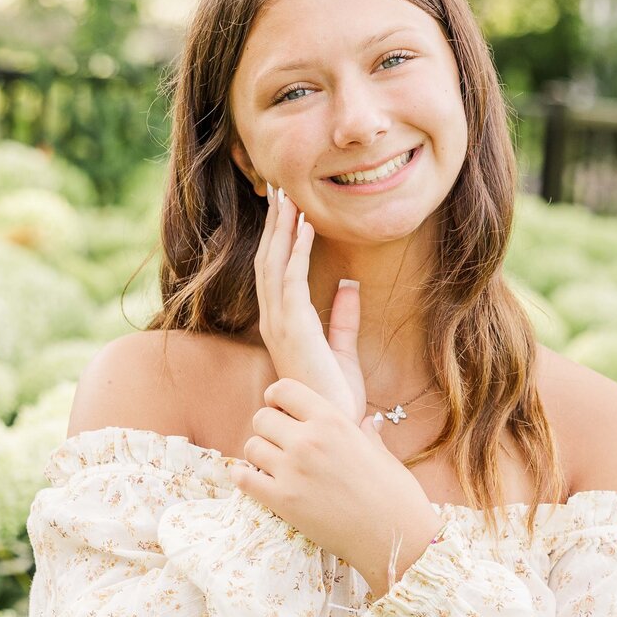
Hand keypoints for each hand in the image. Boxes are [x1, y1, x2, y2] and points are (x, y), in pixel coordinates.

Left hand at [229, 377, 442, 595]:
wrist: (395, 538)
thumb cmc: (396, 495)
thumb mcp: (383, 454)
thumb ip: (367, 434)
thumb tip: (369, 422)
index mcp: (333, 420)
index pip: (284, 389)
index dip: (276, 398)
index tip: (279, 410)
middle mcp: (308, 440)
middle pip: (261, 418)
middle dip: (266, 429)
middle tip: (277, 443)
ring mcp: (292, 470)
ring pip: (250, 447)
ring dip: (257, 455)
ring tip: (271, 465)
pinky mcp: (282, 501)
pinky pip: (243, 479)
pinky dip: (243, 478)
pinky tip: (253, 480)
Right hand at [255, 186, 365, 423]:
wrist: (332, 427)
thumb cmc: (334, 398)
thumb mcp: (343, 350)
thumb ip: (343, 317)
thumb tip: (349, 284)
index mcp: (283, 325)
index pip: (275, 273)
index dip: (277, 239)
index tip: (286, 209)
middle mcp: (274, 322)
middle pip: (268, 262)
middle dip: (273, 225)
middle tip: (279, 189)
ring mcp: (279, 325)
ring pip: (274, 265)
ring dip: (281, 229)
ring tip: (289, 197)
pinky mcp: (293, 329)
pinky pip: (291, 281)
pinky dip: (296, 251)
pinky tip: (305, 227)